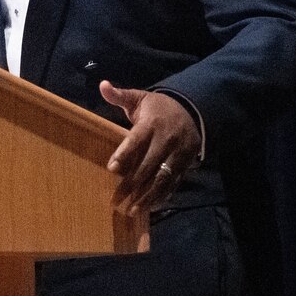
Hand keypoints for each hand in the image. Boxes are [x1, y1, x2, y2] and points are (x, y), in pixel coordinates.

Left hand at [98, 80, 199, 216]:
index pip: (136, 140)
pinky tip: (151, 207)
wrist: (192, 109)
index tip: (111, 168)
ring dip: (147, 196)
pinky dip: (163, 195)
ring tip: (132, 210)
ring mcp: (178, 153)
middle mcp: (166, 139)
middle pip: (148, 164)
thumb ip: (120, 95)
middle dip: (132, 184)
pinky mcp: (186, 163)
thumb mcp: (139, 98)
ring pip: (162, 177)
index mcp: (152, 123)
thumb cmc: (157, 107)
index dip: (124, 154)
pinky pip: (175, 182)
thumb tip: (102, 85)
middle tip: (116, 200)